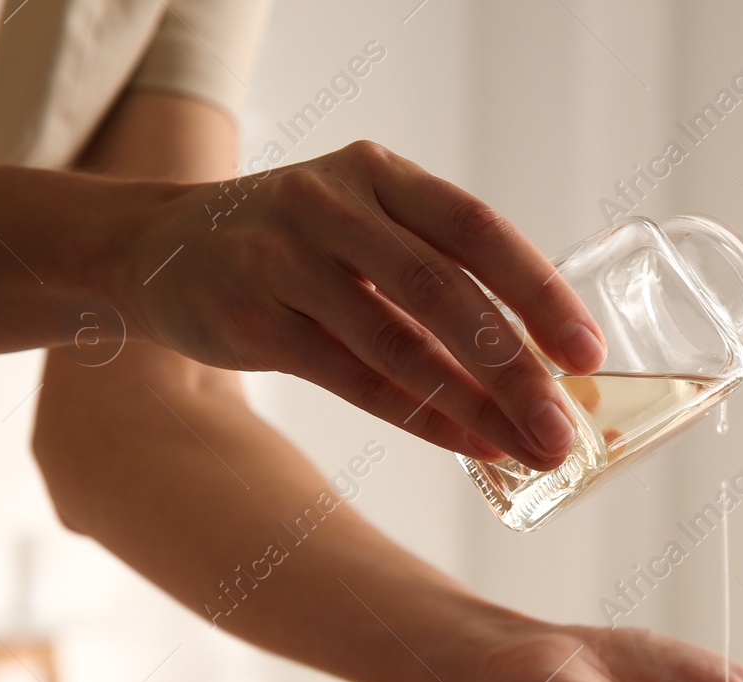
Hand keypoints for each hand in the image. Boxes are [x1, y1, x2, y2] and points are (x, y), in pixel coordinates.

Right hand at [119, 140, 604, 469]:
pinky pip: (353, 380)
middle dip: (515, 365)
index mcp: (378, 173)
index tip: (587, 351)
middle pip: (443, 290)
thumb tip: (542, 351)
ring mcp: (283, 262)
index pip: (475, 228)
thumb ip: (438, 263)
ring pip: (399, 343)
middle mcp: (330, 206)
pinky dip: (420, 417)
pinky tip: (470, 444)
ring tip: (532, 447)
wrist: (155, 246)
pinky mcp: (250, 322)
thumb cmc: (294, 243)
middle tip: (564, 424)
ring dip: (475, 404)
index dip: (538, 290)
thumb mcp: (363, 219)